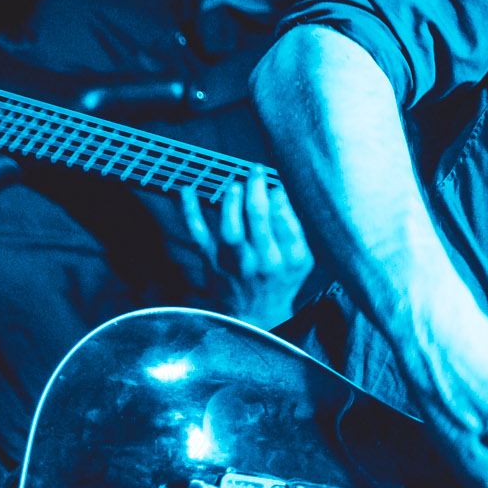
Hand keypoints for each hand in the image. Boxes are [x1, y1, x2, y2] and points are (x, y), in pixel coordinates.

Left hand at [180, 171, 314, 328]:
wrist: (253, 316)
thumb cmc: (279, 281)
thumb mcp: (300, 260)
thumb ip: (293, 228)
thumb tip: (278, 193)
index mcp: (288, 260)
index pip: (287, 224)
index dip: (279, 199)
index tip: (275, 184)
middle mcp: (262, 262)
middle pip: (259, 222)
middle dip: (256, 191)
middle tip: (255, 171)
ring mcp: (234, 263)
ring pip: (231, 230)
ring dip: (232, 203)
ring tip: (235, 184)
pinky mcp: (212, 262)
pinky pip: (198, 235)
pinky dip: (190, 212)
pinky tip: (187, 190)